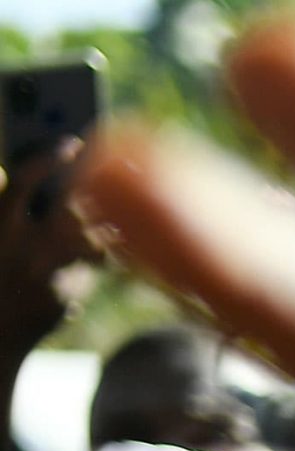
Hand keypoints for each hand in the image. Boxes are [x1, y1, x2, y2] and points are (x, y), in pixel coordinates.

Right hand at [0, 138, 97, 360]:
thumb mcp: (2, 235)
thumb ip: (18, 211)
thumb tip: (56, 183)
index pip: (24, 178)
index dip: (49, 157)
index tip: (72, 144)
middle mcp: (19, 243)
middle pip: (70, 208)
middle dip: (95, 196)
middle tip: (117, 180)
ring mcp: (42, 271)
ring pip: (91, 243)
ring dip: (102, 237)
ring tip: (109, 231)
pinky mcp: (62, 296)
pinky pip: (87, 273)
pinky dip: (89, 270)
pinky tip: (86, 270)